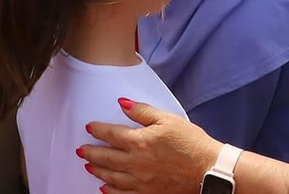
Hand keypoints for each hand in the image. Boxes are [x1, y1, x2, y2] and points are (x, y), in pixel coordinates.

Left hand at [79, 99, 220, 193]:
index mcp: (140, 141)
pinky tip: (104, 187)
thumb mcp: (167, 119)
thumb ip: (142, 112)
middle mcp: (135, 163)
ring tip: (88, 166)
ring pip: (111, 176)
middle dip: (90, 152)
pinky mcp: (147, 193)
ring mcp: (140, 181)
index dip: (98, 129)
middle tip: (81, 150)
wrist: (208, 169)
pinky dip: (110, 190)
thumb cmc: (191, 142)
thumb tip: (122, 103)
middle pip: (105, 157)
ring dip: (97, 170)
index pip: (111, 134)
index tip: (89, 127)